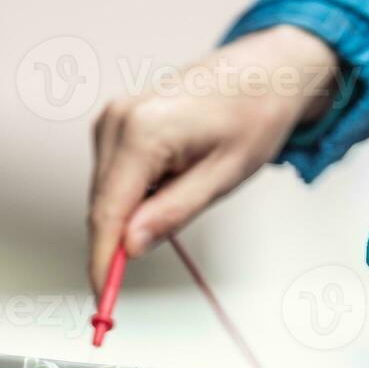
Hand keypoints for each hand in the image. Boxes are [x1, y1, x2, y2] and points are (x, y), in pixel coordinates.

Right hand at [87, 26, 337, 294]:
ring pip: (105, 193)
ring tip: (188, 191)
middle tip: (140, 274)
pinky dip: (134, 195)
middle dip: (117, 244)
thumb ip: (173, 213)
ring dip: (130, 215)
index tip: (101, 297)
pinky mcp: (117, 121)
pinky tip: (174, 179)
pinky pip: (114, 175)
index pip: (107, 213)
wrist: (267, 70)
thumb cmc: (255, 113)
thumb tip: (131, 246)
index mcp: (143, 132)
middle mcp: (118, 120)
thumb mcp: (223, 176)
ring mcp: (114, 118)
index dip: (101, 262)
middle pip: (101, 206)